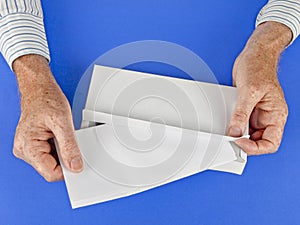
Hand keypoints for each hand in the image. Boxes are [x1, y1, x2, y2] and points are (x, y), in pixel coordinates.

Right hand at [12, 55, 82, 181]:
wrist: (39, 89)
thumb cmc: (46, 99)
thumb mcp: (62, 122)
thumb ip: (69, 146)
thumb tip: (75, 166)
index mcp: (28, 147)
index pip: (51, 173)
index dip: (67, 169)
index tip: (77, 160)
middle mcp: (24, 150)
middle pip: (52, 169)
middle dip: (64, 158)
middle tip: (68, 140)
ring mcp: (28, 148)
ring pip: (52, 162)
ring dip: (62, 152)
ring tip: (62, 134)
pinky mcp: (34, 145)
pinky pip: (51, 154)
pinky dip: (59, 147)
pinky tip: (59, 136)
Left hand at [227, 22, 291, 154]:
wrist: (254, 55)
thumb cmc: (259, 67)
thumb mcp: (249, 91)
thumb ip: (242, 113)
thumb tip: (235, 132)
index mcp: (276, 115)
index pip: (270, 142)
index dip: (255, 147)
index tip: (239, 142)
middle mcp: (267, 117)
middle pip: (258, 141)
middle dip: (244, 142)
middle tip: (230, 140)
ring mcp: (256, 113)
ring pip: (247, 133)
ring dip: (237, 134)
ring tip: (228, 131)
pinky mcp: (246, 108)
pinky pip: (240, 122)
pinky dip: (233, 125)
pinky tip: (226, 123)